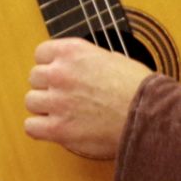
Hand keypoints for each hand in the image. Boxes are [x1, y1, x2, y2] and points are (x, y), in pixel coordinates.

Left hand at [21, 38, 150, 158]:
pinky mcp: (58, 128)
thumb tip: (82, 66)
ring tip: (63, 112)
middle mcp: (61, 73)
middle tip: (66, 95)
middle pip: (35, 77)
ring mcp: (57, 101)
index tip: (58, 72)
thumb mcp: (114, 58)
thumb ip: (89, 60)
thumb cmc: (139, 89)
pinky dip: (40, 128)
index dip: (50, 64)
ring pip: (31, 101)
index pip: (41, 53)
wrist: (149, 115)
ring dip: (44, 107)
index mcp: (74, 52)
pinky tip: (54, 127)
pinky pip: (31, 126)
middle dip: (48, 86)